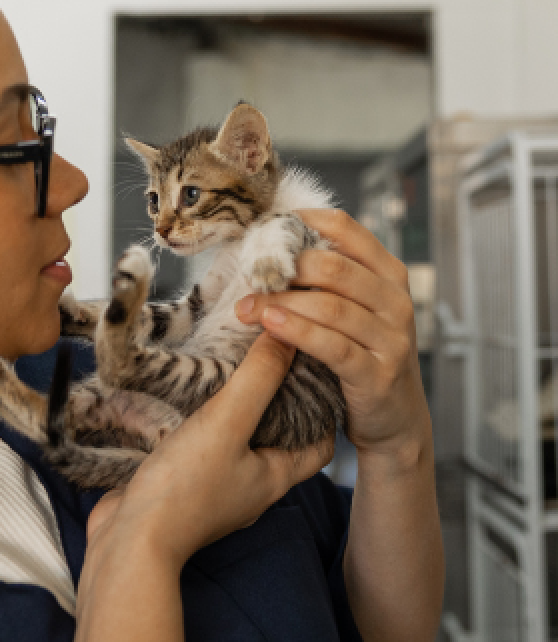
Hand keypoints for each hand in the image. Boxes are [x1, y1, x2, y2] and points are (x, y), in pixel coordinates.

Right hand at [82, 331, 334, 578]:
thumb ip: (258, 378)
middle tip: (269, 363)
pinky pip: (202, 450)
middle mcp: (249, 486)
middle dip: (277, 403)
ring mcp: (215, 489)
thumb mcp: (227, 422)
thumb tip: (287, 335)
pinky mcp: (183, 487)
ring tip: (230, 372)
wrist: (129, 541)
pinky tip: (188, 402)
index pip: (319, 446)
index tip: (313, 376)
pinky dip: (202, 426)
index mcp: (273, 477)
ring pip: (237, 443)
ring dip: (236, 413)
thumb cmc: (183, 489)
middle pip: (278, 440)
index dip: (324, 412)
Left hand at [235, 209, 430, 473]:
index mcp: (388, 274)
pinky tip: (270, 326)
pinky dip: (298, 333)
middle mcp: (395, 301)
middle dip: (284, 268)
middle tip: (247, 276)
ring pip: (330, 307)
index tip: (263, 229)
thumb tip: (268, 250)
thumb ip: (328, 281)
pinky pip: (334, 347)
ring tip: (246, 307)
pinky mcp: (378, 374)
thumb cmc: (362, 355)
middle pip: (334, 267)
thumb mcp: (354, 311)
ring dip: (281, 303)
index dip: (301, 222)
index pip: (345, 229)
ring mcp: (391, 338)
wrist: (395, 418)